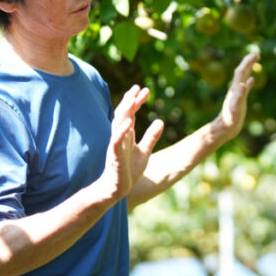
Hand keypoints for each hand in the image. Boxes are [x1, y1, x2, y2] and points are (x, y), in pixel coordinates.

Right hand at [102, 85, 163, 200]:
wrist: (118, 189)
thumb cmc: (128, 170)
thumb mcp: (144, 151)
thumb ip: (151, 136)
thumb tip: (160, 121)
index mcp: (127, 135)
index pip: (131, 114)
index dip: (137, 101)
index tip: (145, 89)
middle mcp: (120, 137)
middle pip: (124, 114)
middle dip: (130, 101)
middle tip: (138, 87)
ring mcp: (116, 145)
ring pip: (119, 124)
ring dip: (125, 111)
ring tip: (132, 99)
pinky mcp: (115, 156)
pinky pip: (116, 141)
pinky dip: (122, 131)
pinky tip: (129, 122)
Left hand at [212, 52, 258, 143]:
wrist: (224, 129)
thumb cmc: (229, 120)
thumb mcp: (235, 108)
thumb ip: (239, 96)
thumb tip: (243, 83)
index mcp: (235, 89)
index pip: (241, 72)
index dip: (247, 62)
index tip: (255, 54)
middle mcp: (235, 90)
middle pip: (241, 72)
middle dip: (248, 62)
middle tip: (256, 54)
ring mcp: (237, 94)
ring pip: (243, 78)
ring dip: (248, 69)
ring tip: (254, 61)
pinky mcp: (239, 101)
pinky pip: (245, 88)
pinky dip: (248, 82)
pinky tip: (251, 80)